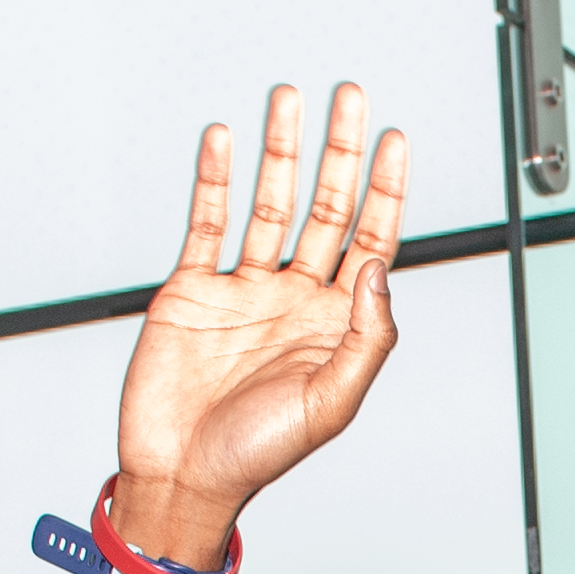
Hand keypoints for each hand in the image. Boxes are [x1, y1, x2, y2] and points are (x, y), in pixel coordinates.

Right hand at [108, 85, 411, 573]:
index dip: (387, 191)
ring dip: (280, 152)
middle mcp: (294, 299)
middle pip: (325, 208)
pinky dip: (215, 181)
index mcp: (335, 325)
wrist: (180, 476)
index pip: (372, 241)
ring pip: (269, 204)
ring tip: (289, 100)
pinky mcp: (193, 290)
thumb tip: (378, 267)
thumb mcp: (331, 404)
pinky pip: (208, 223)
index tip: (395, 141)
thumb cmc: (256, 456)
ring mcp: (244, 291)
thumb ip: (366, 337)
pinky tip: (225, 142)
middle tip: (349, 98)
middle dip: (338, 152)